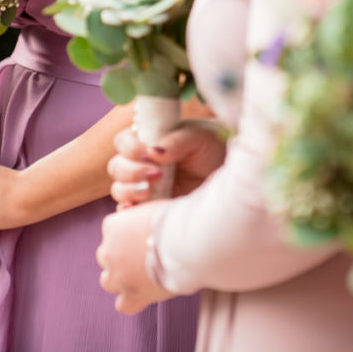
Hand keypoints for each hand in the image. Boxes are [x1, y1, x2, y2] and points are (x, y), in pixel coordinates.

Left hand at [96, 200, 174, 313]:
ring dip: (121, 279)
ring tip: (142, 276)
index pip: (111, 230)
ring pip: (108, 281)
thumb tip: (142, 218)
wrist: (185, 242)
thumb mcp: (153, 208)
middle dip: (120, 257)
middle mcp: (109, 251)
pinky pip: (123, 304)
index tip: (144, 236)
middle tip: (143, 255)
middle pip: (105, 256)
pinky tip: (145, 294)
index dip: (128, 234)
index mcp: (112, 226)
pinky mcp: (132, 294)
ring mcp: (118, 275)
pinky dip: (131, 301)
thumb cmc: (174, 220)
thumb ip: (141, 216)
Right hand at [107, 119, 226, 206]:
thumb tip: (153, 151)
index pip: (123, 141)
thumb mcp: (200, 137)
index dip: (128, 146)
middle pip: (116, 166)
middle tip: (157, 174)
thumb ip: (177, 140)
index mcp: (149, 141)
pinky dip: (127, 212)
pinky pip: (128, 214)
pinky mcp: (151, 209)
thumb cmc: (215, 150)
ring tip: (149, 191)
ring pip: (119, 189)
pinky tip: (137, 210)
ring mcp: (146, 188)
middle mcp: (142, 164)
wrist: (235, 180)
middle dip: (130, 170)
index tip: (146, 152)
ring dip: (128, 190)